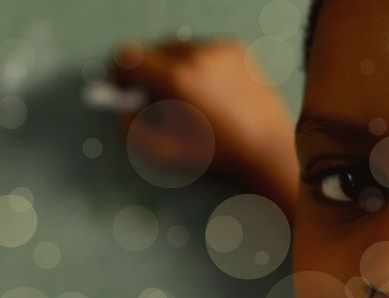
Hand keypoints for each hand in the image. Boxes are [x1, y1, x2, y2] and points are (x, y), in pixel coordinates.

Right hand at [112, 39, 298, 213]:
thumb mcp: (161, 152)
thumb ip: (130, 125)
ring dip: (175, 69)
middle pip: (154, 50)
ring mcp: (220, 49)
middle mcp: (198, 54)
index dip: (120, 74)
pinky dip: (200, 67)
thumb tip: (124, 101)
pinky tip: (214, 94)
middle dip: (150, 73)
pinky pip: (205, 50)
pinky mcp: (238, 49)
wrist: (269, 152)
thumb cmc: (215, 157)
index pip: (129, 56)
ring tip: (191, 101)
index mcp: (176, 78)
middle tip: (160, 101)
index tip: (125, 89)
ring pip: (180, 49)